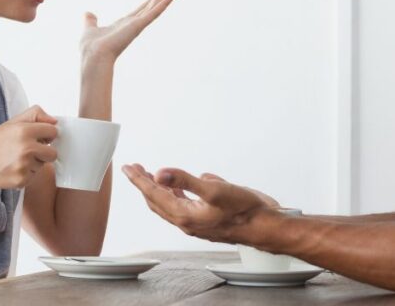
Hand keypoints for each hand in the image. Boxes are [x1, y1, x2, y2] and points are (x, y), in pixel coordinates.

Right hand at [0, 106, 58, 189]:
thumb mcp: (11, 123)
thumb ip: (35, 115)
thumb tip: (55, 121)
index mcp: (25, 130)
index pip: (53, 131)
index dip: (46, 135)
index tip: (39, 138)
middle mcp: (27, 148)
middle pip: (53, 152)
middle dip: (44, 152)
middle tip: (28, 151)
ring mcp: (25, 165)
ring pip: (43, 165)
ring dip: (34, 163)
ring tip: (15, 160)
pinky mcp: (22, 180)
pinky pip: (34, 176)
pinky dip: (26, 174)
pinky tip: (12, 169)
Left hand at [81, 0, 177, 63]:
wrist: (94, 55)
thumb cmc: (91, 47)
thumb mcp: (90, 28)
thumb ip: (91, 21)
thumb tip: (87, 14)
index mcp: (123, 25)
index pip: (138, 12)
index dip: (146, 3)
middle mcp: (132, 25)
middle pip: (149, 8)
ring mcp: (137, 25)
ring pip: (154, 9)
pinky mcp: (139, 25)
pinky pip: (155, 12)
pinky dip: (164, 4)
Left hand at [121, 164, 272, 243]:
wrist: (265, 226)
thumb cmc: (245, 212)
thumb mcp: (215, 190)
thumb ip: (186, 181)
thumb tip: (161, 173)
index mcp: (185, 215)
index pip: (154, 194)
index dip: (139, 180)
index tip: (129, 168)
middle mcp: (188, 220)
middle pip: (157, 201)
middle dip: (144, 184)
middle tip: (136, 169)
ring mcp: (197, 221)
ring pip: (170, 205)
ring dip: (159, 190)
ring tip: (152, 177)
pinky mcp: (207, 218)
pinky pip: (185, 206)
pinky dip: (177, 194)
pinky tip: (183, 187)